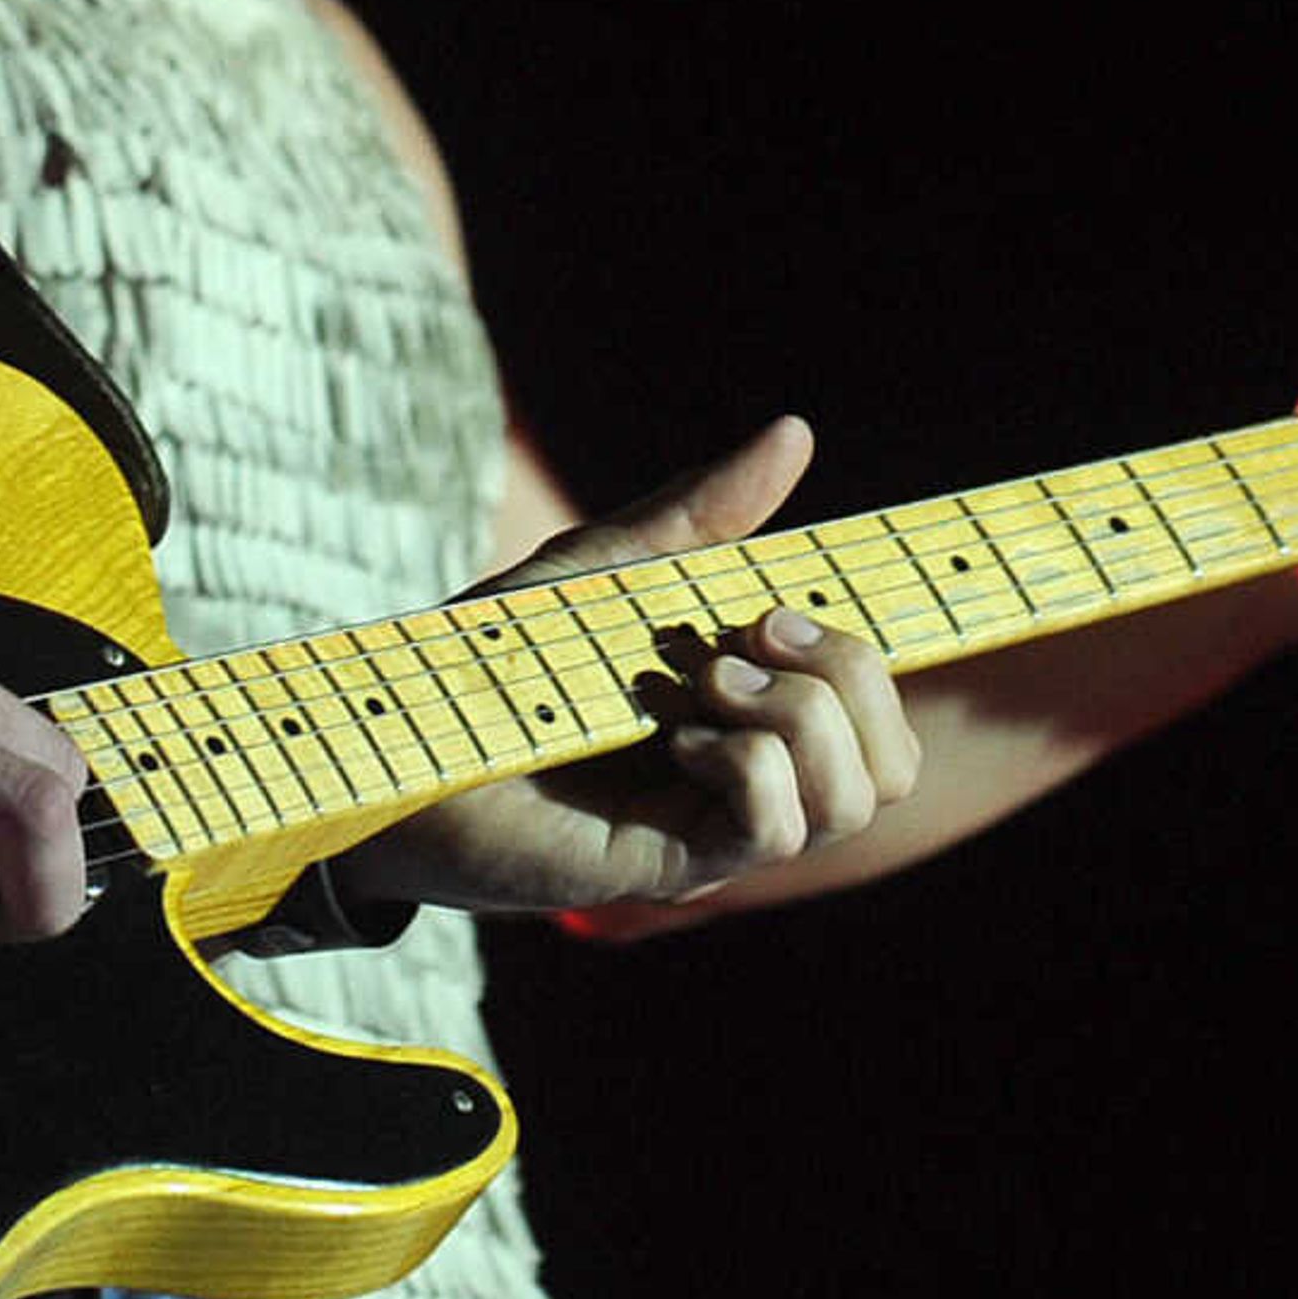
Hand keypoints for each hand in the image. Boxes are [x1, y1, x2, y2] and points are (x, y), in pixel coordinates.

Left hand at [339, 417, 920, 918]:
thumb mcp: (613, 565)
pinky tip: (677, 740)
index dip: (876, 654)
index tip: (789, 604)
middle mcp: (751, 777)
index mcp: (751, 710)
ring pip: (855, 798)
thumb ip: (705, 512)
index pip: (877, 706)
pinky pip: (777, 829)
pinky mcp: (674, 866)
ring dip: (801, 719)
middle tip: (746, 634)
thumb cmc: (502, 650)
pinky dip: (747, 766)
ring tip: (706, 685)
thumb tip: (795, 432)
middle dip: (849, 675)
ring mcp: (717, 828)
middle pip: (892, 759)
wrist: (405, 723)